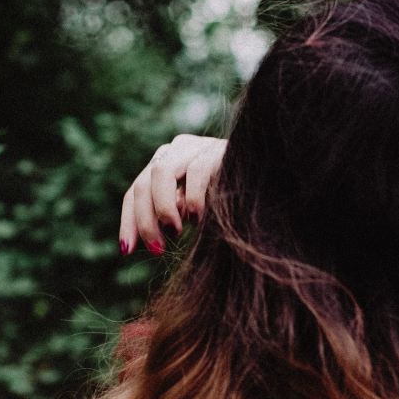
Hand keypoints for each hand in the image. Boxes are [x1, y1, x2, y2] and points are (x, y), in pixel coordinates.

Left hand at [118, 134, 225, 254]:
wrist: (272, 180)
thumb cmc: (234, 203)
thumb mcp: (196, 212)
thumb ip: (174, 217)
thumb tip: (147, 241)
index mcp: (166, 163)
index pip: (136, 190)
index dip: (129, 222)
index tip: (126, 251)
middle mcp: (177, 150)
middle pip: (143, 184)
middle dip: (145, 221)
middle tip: (157, 250)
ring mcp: (197, 146)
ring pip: (161, 174)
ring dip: (163, 209)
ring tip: (176, 233)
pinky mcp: (217, 149)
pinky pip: (195, 172)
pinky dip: (193, 200)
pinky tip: (200, 219)